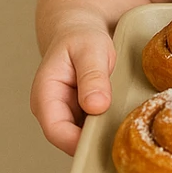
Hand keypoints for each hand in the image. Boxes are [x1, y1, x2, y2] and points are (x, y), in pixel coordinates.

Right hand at [30, 26, 116, 155]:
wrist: (81, 31)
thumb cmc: (82, 37)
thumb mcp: (90, 50)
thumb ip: (93, 76)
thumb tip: (96, 106)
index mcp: (45, 95)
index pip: (56, 130)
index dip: (78, 141)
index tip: (105, 139)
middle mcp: (52, 110)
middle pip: (69, 139)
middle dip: (94, 140)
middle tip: (123, 137)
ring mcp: (66, 114)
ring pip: (82, 136)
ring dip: (101, 135)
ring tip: (126, 129)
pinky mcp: (80, 114)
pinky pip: (91, 128)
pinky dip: (106, 127)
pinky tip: (123, 122)